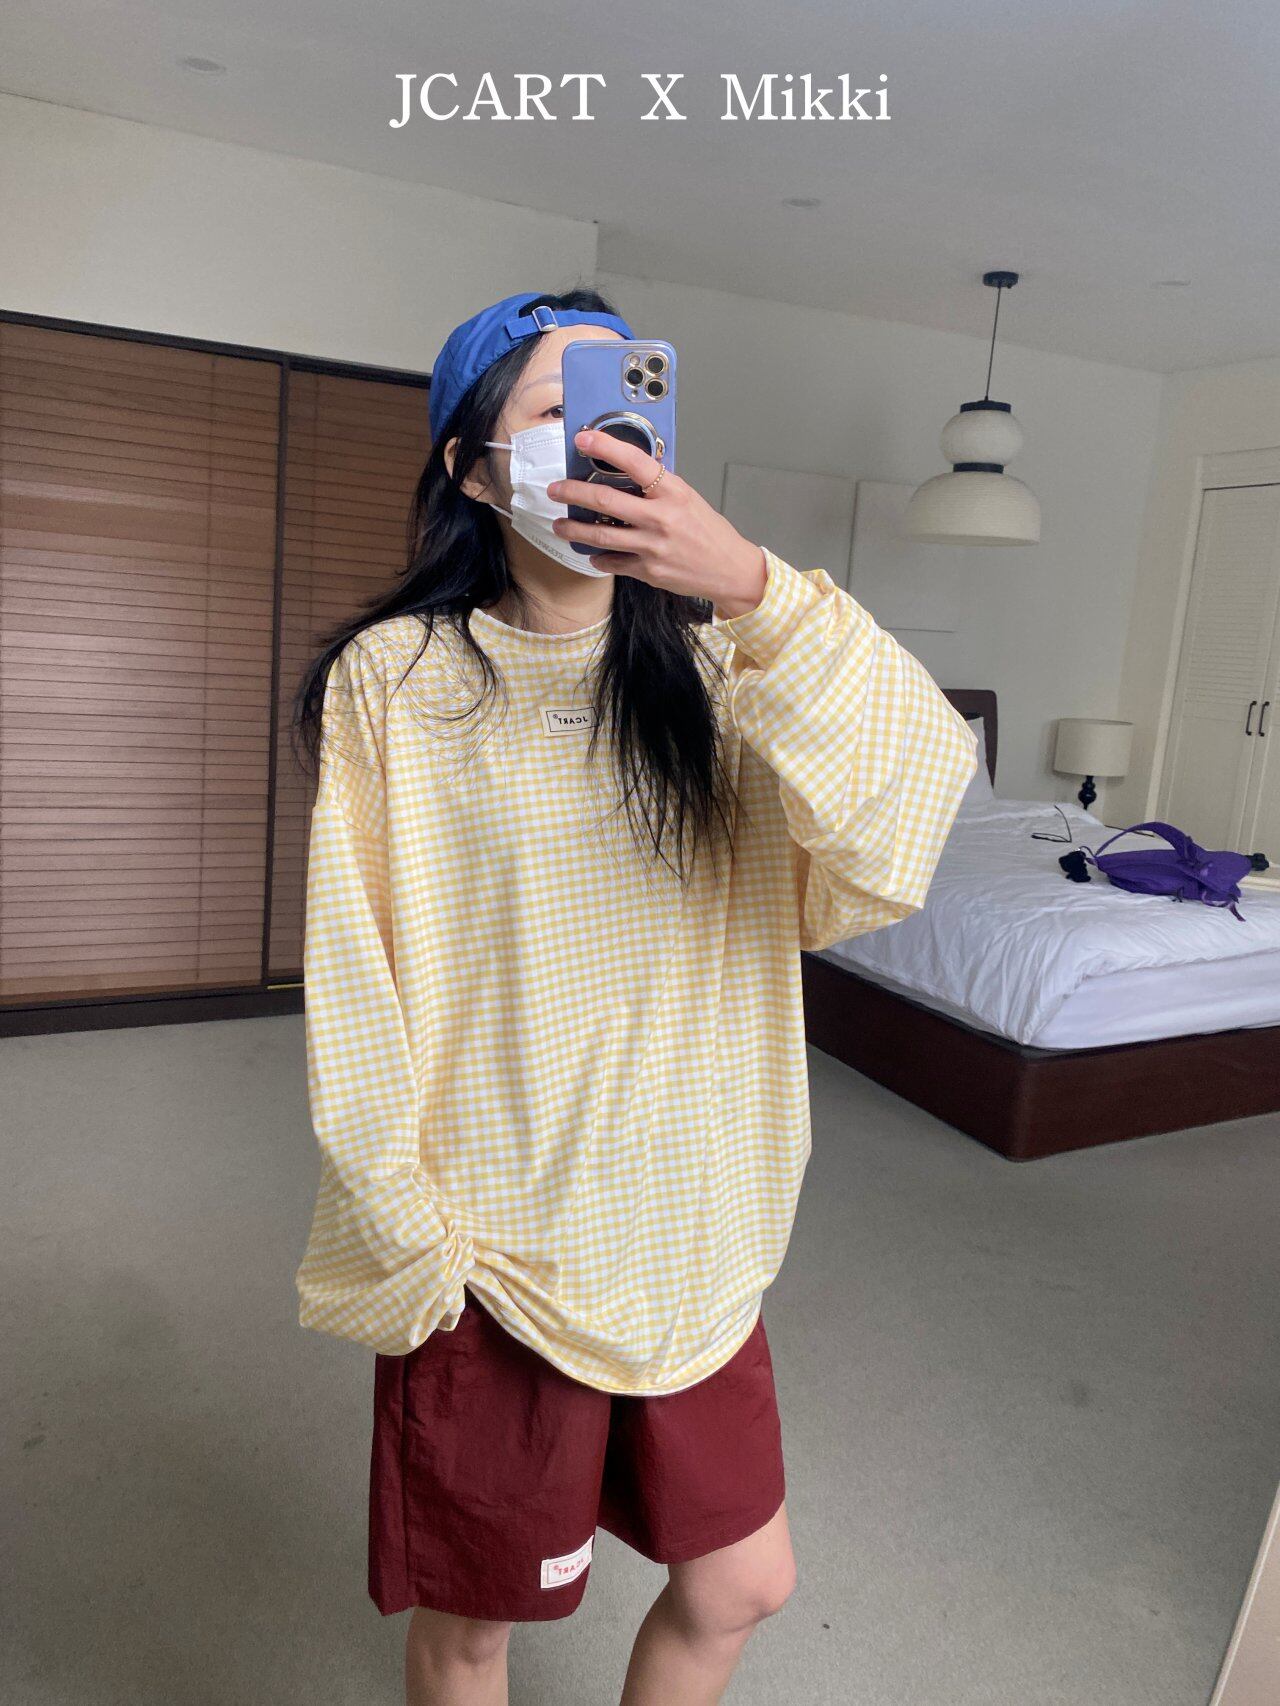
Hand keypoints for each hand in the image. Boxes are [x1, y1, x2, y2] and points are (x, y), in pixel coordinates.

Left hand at [547, 430, 767, 618]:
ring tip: (560, 525)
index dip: (605, 446)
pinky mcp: (647, 570)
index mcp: (673, 492)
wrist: (729, 569)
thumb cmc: (709, 532)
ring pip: (600, 534)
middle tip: (556, 489)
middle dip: (573, 492)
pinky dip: (598, 557)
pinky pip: (612, 562)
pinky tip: (593, 553)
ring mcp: (652, 545)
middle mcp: (660, 517)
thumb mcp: (688, 498)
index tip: (583, 439)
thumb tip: (625, 474)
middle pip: (605, 499)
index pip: (634, 461)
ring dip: (574, 529)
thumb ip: (657, 488)